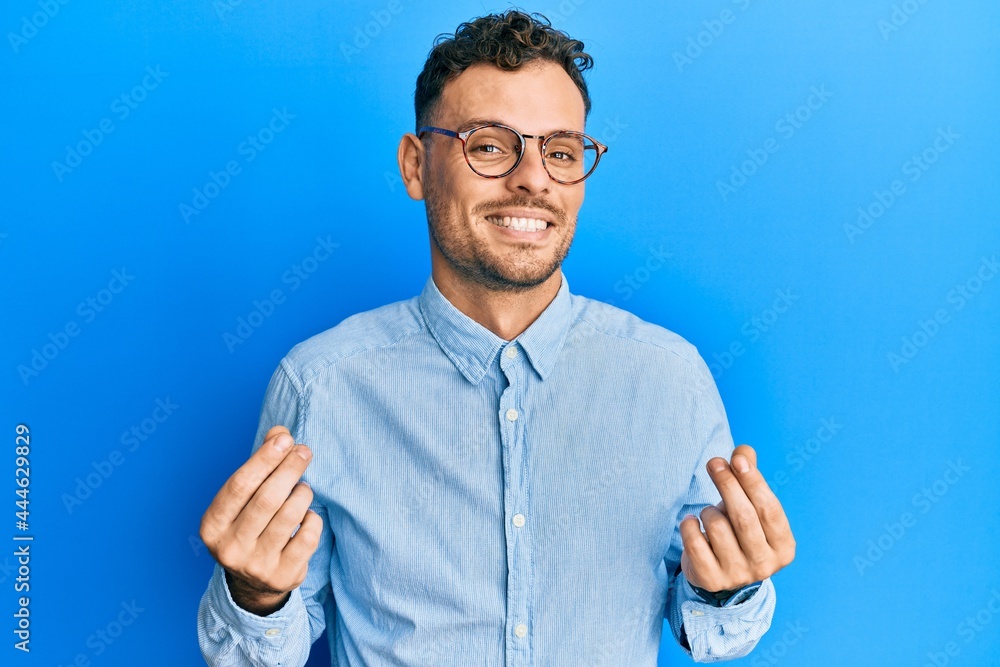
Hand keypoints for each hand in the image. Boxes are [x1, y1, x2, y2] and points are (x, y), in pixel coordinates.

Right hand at [199, 425, 322, 614]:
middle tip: (304, 451)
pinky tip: (307, 516)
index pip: (240, 484)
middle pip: (267, 499)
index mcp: (212, 525)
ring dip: (302, 493)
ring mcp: (256, 565)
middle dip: (289, 469)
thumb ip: (260, 464)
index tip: (285, 438)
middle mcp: (229, 548)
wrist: (253, 583)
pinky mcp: (282, 576)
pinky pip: (308, 537)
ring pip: (289, 516)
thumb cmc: (249, 525)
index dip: (264, 458)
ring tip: (303, 488)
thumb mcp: (245, 498)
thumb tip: (279, 433)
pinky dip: (312, 519)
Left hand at [679, 445, 794, 592]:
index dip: (753, 481)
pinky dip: (690, 526)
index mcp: (783, 546)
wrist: (721, 573)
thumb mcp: (750, 506)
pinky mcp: (711, 580)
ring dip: (708, 511)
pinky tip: (692, 523)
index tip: (737, 458)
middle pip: (744, 517)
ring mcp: (737, 575)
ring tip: (709, 514)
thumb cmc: (739, 531)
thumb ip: (748, 476)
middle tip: (714, 463)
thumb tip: (744, 450)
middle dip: (727, 484)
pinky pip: (694, 542)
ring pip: (717, 527)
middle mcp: (764, 564)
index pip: (769, 509)